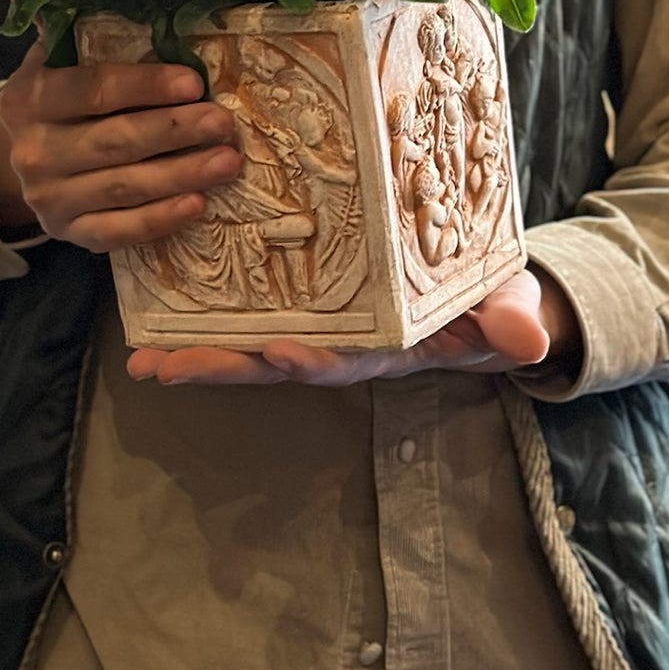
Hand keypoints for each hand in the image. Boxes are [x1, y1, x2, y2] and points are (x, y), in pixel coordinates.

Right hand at [0, 42, 242, 249]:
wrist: (13, 157)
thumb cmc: (55, 94)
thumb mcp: (52, 52)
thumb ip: (66, 10)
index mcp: (32, 97)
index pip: (91, 91)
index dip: (144, 86)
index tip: (192, 82)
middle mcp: (34, 151)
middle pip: (114, 141)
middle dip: (175, 131)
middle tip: (224, 122)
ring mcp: (50, 198)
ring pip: (123, 188)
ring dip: (181, 176)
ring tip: (228, 161)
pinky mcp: (69, 233)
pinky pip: (118, 232)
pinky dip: (158, 221)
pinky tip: (198, 205)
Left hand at [126, 265, 580, 386]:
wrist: (486, 302)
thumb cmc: (495, 304)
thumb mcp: (509, 309)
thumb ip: (511, 321)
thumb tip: (528, 339)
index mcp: (384, 352)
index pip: (338, 363)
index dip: (303, 361)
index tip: (271, 354)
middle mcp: (342, 348)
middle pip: (272, 361)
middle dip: (220, 366)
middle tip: (161, 367)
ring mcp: (322, 329)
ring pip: (251, 342)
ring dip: (197, 350)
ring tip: (141, 355)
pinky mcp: (306, 302)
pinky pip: (252, 308)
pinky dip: (207, 313)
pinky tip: (160, 307)